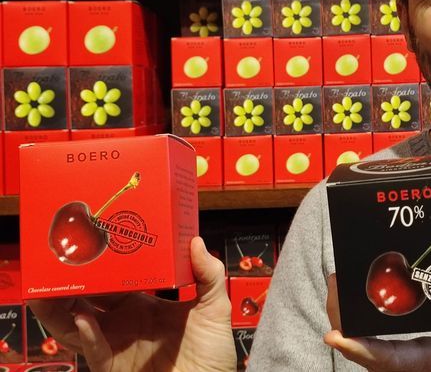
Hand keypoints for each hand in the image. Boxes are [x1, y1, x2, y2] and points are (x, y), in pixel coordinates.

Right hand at [27, 236, 235, 371]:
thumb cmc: (210, 354)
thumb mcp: (214, 308)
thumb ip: (209, 275)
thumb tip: (196, 241)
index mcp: (141, 304)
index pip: (113, 280)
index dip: (99, 264)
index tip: (88, 242)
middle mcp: (122, 322)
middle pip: (86, 299)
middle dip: (68, 282)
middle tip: (53, 262)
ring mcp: (114, 344)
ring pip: (75, 326)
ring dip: (59, 310)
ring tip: (46, 290)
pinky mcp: (112, 367)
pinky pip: (94, 350)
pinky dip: (86, 335)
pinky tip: (83, 319)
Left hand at [324, 249, 430, 371]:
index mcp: (430, 361)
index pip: (390, 360)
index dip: (360, 350)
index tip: (334, 337)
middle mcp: (406, 366)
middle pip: (361, 350)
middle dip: (341, 318)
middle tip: (335, 279)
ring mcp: (397, 363)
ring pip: (359, 345)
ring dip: (343, 315)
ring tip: (338, 279)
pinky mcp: (394, 357)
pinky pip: (367, 341)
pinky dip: (354, 319)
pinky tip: (352, 292)